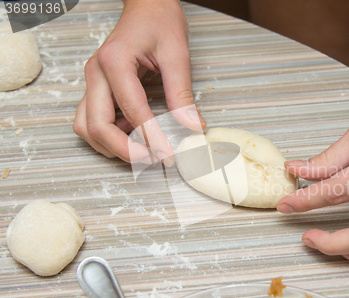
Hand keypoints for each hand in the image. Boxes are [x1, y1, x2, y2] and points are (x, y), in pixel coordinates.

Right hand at [73, 0, 204, 164]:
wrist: (147, 5)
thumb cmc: (160, 21)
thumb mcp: (177, 54)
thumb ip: (182, 93)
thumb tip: (191, 126)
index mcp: (114, 61)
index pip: (132, 110)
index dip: (150, 138)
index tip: (168, 155)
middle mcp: (96, 73)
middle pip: (96, 125)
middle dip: (123, 150)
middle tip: (152, 160)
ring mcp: (92, 81)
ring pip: (86, 127)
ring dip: (110, 146)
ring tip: (141, 151)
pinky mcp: (97, 88)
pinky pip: (92, 120)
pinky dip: (108, 135)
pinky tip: (133, 136)